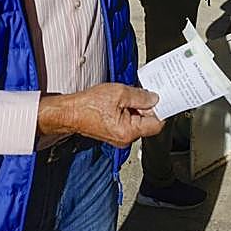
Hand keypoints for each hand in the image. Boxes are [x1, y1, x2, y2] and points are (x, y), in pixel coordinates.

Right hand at [38, 84, 163, 147]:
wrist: (69, 112)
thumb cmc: (88, 105)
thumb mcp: (119, 93)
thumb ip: (141, 96)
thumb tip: (155, 98)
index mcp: (129, 132)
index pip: (157, 124)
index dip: (161, 109)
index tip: (162, 97)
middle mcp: (126, 139)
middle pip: (148, 123)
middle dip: (147, 106)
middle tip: (141, 92)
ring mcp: (120, 137)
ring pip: (138, 121)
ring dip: (136, 107)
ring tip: (126, 96)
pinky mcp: (114, 133)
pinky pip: (129, 121)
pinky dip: (128, 110)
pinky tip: (120, 101)